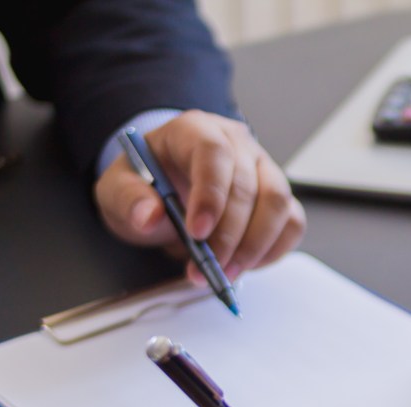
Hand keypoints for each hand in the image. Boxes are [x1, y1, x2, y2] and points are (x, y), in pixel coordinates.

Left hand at [94, 110, 305, 281]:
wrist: (165, 190)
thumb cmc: (147, 185)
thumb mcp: (119, 190)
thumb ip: (129, 200)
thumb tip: (148, 216)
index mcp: (195, 130)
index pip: (214, 153)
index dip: (210, 194)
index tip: (197, 233)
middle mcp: (237, 144)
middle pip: (249, 186)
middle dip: (230, 235)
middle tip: (209, 268)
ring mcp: (263, 169)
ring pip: (278, 204)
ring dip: (255, 246)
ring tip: (226, 273)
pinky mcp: (278, 197)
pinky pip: (292, 223)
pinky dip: (273, 250)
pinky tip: (245, 264)